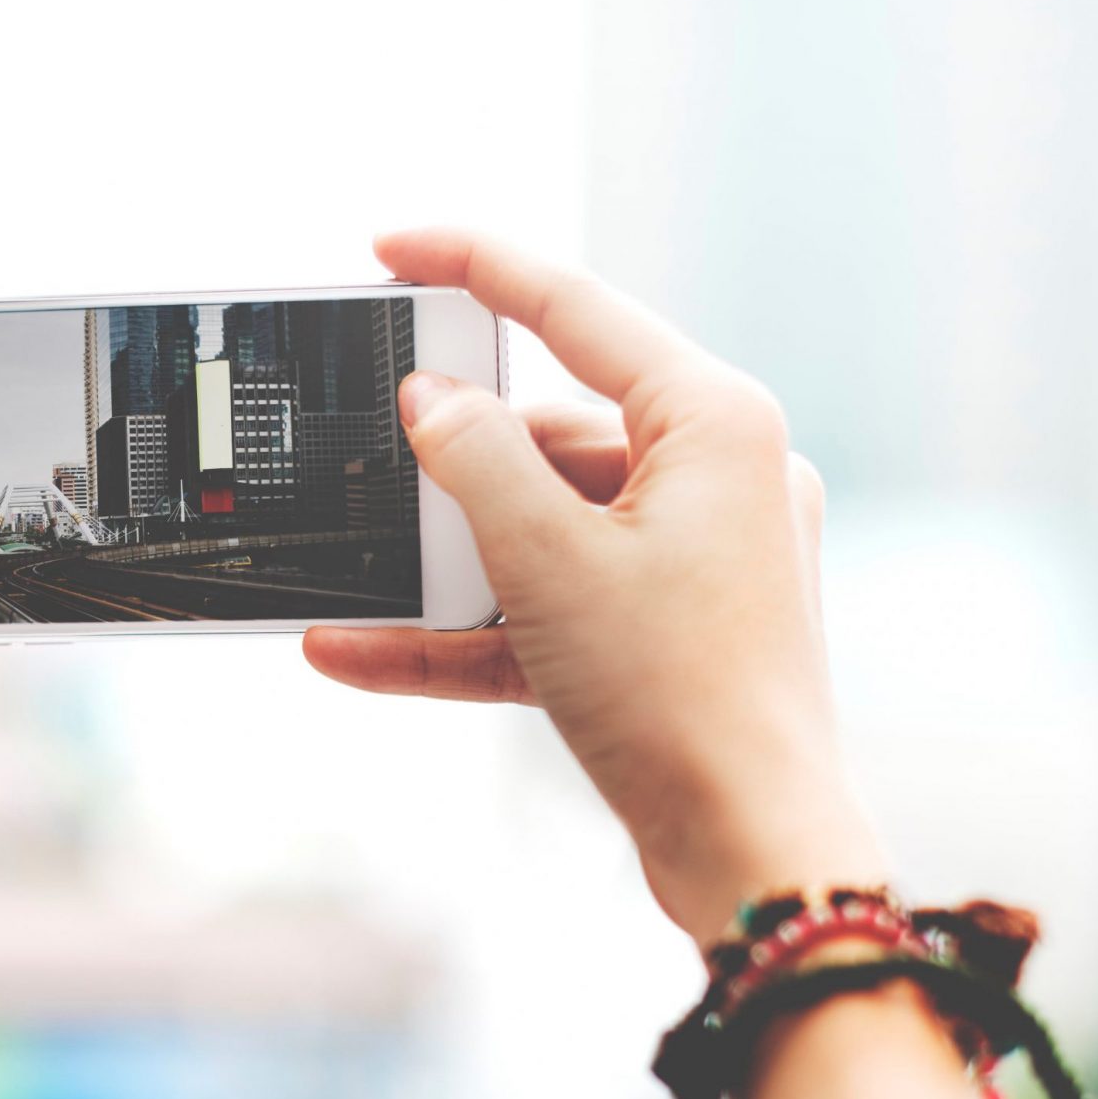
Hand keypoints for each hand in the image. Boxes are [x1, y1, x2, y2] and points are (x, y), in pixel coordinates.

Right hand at [305, 229, 883, 941]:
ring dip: (442, 566)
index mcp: (713, 422)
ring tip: (347, 592)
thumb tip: (431, 400)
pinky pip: (546, 603)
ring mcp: (692, 555)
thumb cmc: (678, 697)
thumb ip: (474, 458)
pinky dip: (466, 627)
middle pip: (548, 434)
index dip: (472, 265)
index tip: (389, 247)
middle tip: (364, 473)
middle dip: (448, 470)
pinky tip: (358, 650)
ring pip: (538, 528)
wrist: (750, 851)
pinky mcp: (663, 627)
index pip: (575, 308)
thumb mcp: (548, 558)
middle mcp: (714, 474)